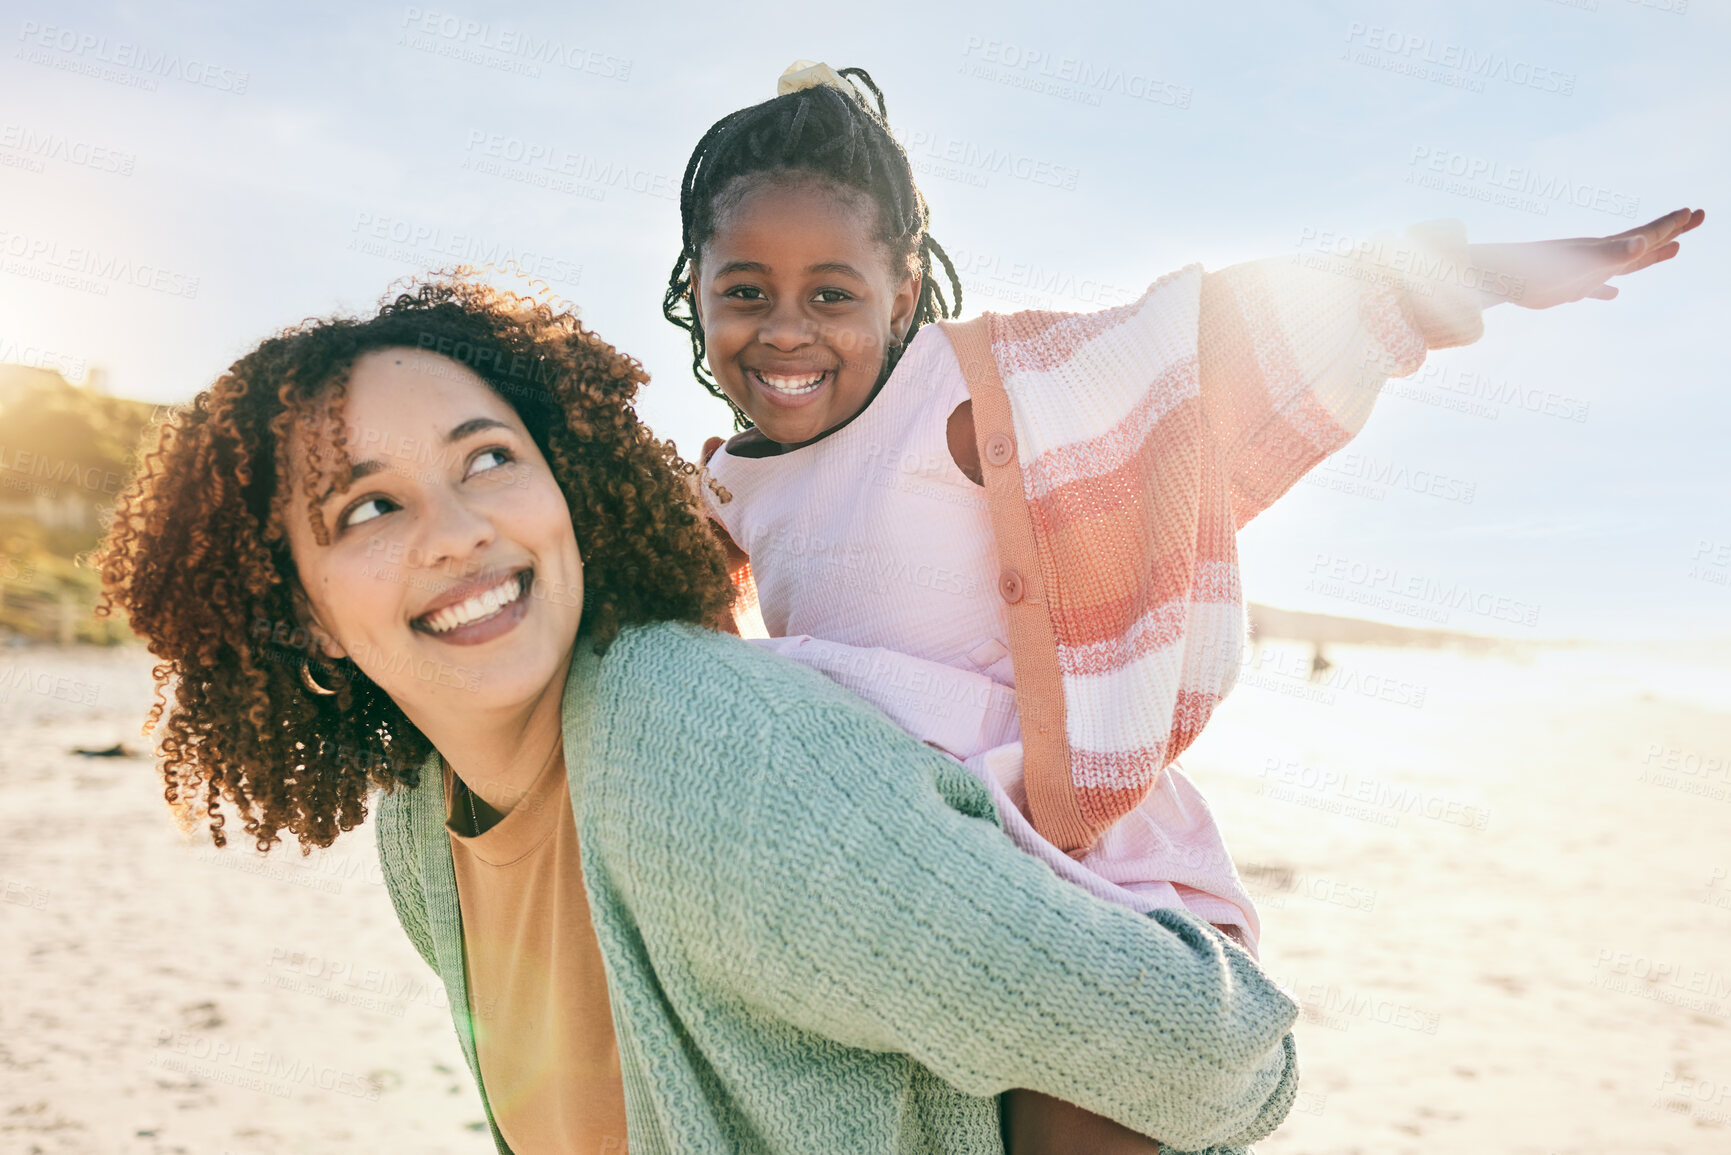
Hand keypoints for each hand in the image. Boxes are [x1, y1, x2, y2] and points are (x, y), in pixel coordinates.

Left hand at [1466, 207, 1703, 308]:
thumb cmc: (1537, 271)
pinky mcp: (1566, 287)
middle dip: (1671, 231)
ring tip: (1672, 250)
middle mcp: (1598, 256)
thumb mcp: (1581, 264)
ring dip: (1649, 256)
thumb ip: (1613, 253)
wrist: (1497, 277)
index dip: (1672, 225)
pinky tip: (1612, 294)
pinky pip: (1595, 287)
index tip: (1695, 211)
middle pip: (1643, 242)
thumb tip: (1644, 242)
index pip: (1647, 234)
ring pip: (1624, 263)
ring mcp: (1584, 271)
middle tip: (1697, 216)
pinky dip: (1607, 288)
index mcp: (1605, 250)